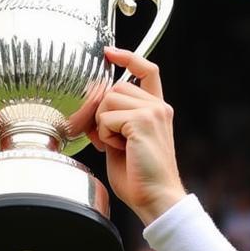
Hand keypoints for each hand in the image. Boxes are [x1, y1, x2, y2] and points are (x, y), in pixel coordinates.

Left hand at [89, 47, 185, 224]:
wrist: (156, 197)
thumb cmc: (139, 178)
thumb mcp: (120, 143)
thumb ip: (111, 123)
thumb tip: (91, 110)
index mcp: (156, 109)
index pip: (147, 70)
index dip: (128, 57)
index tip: (109, 53)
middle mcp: (158, 106)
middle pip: (115, 88)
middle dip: (102, 112)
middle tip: (110, 138)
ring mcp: (152, 112)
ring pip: (109, 100)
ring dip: (103, 124)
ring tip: (118, 145)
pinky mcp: (143, 121)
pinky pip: (107, 118)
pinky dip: (106, 135)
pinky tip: (121, 149)